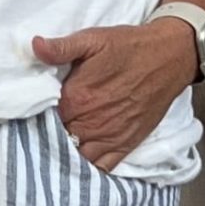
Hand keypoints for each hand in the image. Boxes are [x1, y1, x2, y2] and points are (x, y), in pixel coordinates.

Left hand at [31, 20, 198, 171]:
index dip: (38, 115)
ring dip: (68, 152)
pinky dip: (90, 166)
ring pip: (77, 157)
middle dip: (51, 135)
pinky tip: (83, 158)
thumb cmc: (129, 47)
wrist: (169, 58)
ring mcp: (109, 137)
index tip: (36, 111)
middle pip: (58, 139)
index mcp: (76, 98)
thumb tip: (35, 46)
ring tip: (63, 143)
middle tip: (47, 128)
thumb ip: (62, 48)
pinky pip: (102, 166)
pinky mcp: (125, 144)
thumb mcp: (93, 39)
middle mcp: (91, 123)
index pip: (43, 117)